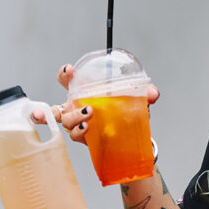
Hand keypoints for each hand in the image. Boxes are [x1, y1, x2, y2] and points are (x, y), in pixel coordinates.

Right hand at [29, 63, 159, 143]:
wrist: (134, 138)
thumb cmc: (127, 111)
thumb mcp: (137, 100)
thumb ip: (145, 93)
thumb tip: (152, 94)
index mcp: (85, 93)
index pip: (68, 81)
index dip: (64, 75)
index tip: (69, 70)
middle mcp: (77, 108)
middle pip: (58, 106)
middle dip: (57, 105)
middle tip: (76, 105)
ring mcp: (79, 123)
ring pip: (65, 121)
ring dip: (74, 118)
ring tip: (87, 116)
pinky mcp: (85, 138)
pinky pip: (75, 135)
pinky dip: (79, 132)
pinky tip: (86, 129)